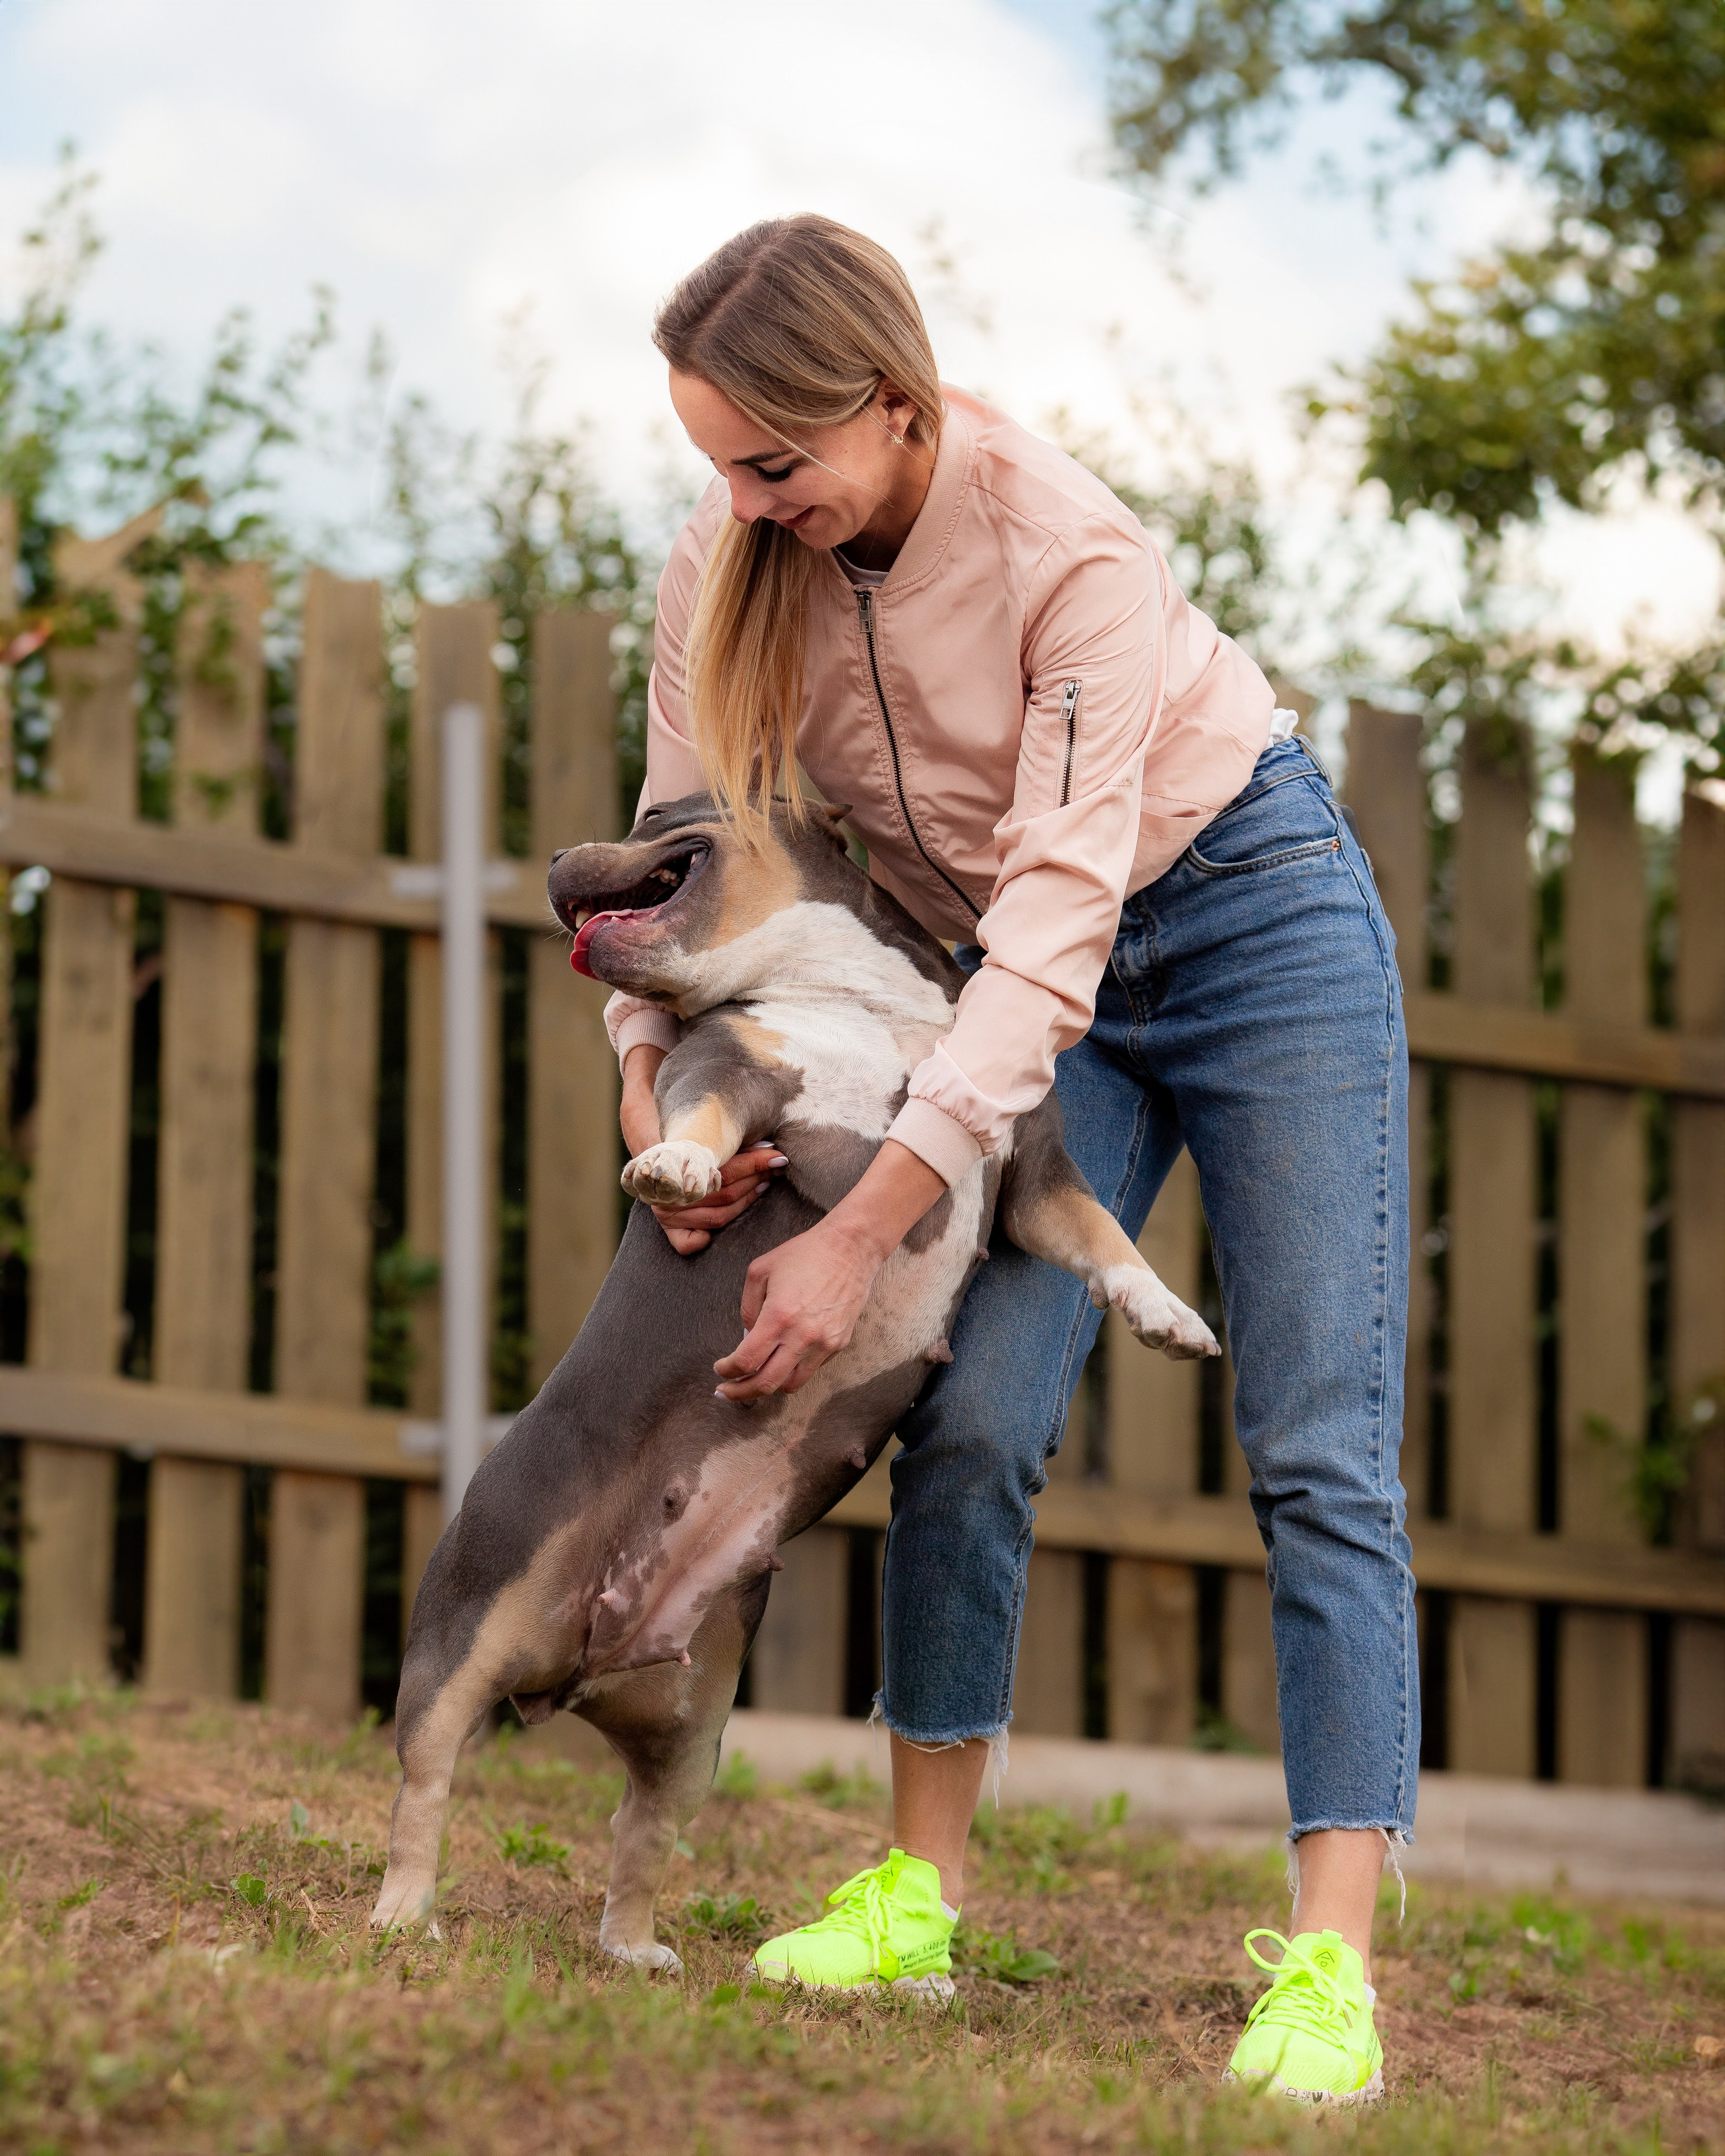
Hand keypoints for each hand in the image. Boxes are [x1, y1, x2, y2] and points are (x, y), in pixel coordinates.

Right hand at [651, 1144, 785, 1256]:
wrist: (656, 1165)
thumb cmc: (690, 1155)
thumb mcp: (708, 1146)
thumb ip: (736, 1149)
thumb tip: (771, 1150)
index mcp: (679, 1167)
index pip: (728, 1170)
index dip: (756, 1164)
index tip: (778, 1157)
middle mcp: (674, 1194)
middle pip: (726, 1194)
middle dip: (755, 1180)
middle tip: (775, 1170)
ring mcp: (670, 1215)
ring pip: (718, 1217)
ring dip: (746, 1202)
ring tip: (763, 1186)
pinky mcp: (670, 1232)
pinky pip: (690, 1244)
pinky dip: (706, 1240)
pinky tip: (725, 1228)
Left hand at [713, 1217, 880, 1400]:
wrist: (851, 1248)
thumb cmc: (804, 1253)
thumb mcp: (759, 1270)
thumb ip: (747, 1307)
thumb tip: (747, 1336)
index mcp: (778, 1316)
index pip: (746, 1361)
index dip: (727, 1371)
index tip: (720, 1369)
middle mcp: (802, 1336)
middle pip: (766, 1383)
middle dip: (740, 1392)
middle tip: (726, 1391)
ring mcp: (824, 1343)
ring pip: (791, 1384)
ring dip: (769, 1385)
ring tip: (756, 1377)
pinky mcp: (839, 1344)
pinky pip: (811, 1368)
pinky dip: (793, 1368)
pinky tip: (784, 1356)